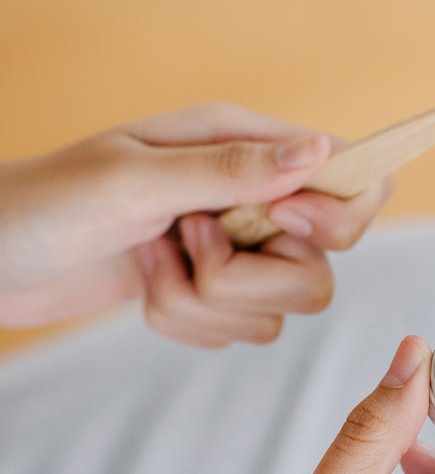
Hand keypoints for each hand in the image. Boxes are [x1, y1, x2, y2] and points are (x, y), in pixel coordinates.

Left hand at [0, 103, 392, 344]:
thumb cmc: (47, 202)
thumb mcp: (135, 178)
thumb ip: (231, 170)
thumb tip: (322, 150)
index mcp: (242, 143)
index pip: (348, 177)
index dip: (334, 214)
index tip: (279, 224)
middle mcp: (250, 195)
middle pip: (321, 264)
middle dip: (251, 278)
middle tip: (189, 241)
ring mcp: (232, 248)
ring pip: (278, 309)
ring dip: (203, 302)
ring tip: (152, 261)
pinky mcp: (208, 290)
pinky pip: (237, 330)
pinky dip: (186, 321)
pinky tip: (144, 283)